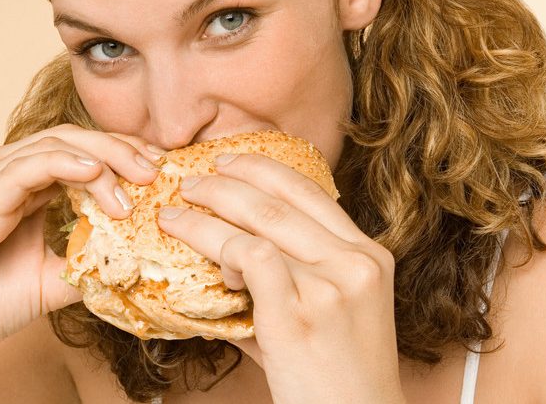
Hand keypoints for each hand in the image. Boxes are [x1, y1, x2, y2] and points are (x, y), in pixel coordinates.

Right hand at [0, 124, 163, 359]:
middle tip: (157, 170)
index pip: (79, 150)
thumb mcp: (51, 281)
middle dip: (120, 149)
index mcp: (20, 182)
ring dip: (102, 160)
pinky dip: (64, 164)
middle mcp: (1, 171)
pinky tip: (94, 173)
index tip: (159, 172)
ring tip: (136, 182)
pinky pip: (26, 168)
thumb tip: (137, 261)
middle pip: (71, 139)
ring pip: (54, 147)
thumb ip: (87, 262)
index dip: (121, 154)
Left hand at [156, 153, 404, 403]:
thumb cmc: (335, 383)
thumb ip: (286, 283)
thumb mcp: (326, 317)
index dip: (264, 169)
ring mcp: (331, 285)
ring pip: (257, 224)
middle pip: (280, 198)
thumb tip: (226, 264)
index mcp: (370, 256)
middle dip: (226, 182)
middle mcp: (356, 262)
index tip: (230, 163)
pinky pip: (248, 257)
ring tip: (175, 214)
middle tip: (191, 180)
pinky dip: (217, 249)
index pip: (312, 191)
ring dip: (206, 213)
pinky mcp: (299, 312)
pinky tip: (202, 259)